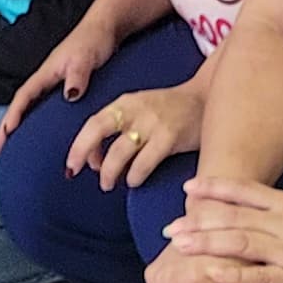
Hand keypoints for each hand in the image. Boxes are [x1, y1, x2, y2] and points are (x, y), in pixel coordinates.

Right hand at [0, 20, 117, 154]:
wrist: (107, 28)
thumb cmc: (94, 40)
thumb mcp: (86, 57)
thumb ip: (77, 76)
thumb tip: (70, 96)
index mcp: (46, 74)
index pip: (23, 98)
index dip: (12, 117)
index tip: (4, 136)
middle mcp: (47, 81)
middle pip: (21, 107)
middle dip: (7, 129)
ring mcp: (56, 85)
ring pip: (33, 109)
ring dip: (21, 128)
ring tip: (13, 151)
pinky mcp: (68, 88)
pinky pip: (48, 109)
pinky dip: (40, 123)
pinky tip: (44, 137)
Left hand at [67, 82, 201, 190]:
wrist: (208, 98)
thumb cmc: (171, 110)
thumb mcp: (141, 109)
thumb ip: (119, 128)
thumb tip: (96, 161)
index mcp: (126, 103)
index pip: (93, 123)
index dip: (79, 145)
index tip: (74, 165)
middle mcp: (136, 110)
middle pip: (98, 130)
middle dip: (82, 152)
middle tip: (76, 173)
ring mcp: (153, 123)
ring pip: (119, 152)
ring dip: (109, 172)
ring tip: (108, 184)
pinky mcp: (170, 137)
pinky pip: (143, 163)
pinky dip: (134, 176)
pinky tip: (133, 181)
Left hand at [165, 178, 282, 282]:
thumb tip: (259, 206)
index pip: (245, 192)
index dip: (214, 189)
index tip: (188, 187)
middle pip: (233, 219)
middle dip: (198, 222)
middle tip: (170, 227)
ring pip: (240, 244)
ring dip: (206, 243)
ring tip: (180, 245)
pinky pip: (258, 277)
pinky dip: (233, 274)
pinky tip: (211, 273)